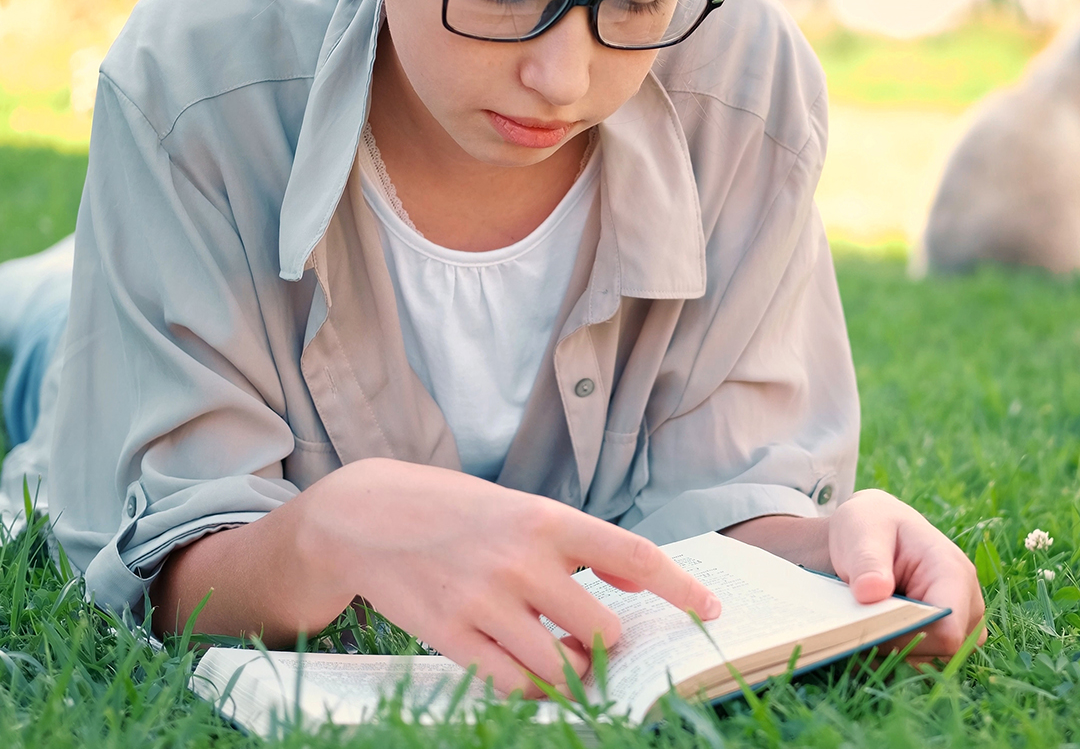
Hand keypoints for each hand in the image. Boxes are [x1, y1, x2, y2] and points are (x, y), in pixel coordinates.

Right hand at [298, 458, 720, 695]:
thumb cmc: (456, 509)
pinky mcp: (451, 636)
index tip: (711, 610)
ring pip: (562, 667)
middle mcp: (521, 560)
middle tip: (604, 643)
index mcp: (545, 518)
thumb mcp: (520, 507)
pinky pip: (514, 684)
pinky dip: (536, 689)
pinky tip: (534, 673)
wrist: (368, 515)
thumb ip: (579, 543)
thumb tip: (637, 578)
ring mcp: (485, 601)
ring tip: (571, 661)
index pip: (632, 554)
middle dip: (612, 645)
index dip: (679, 587)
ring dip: (577, 674)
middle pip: (603, 629)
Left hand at [827, 488, 985, 661]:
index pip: (946, 630)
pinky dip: (892, 655)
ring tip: (856, 629)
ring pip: (930, 660)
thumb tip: (872, 593)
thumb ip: (867, 560)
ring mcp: (959, 624)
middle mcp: (967, 604)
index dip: (907, 638)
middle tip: (853, 630)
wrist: (872, 531)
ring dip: (891, 653)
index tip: (866, 628)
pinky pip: (921, 660)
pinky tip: (865, 637)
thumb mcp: (862, 531)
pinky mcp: (943, 636)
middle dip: (894, 646)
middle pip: (939, 652)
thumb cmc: (872, 525)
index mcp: (954, 573)